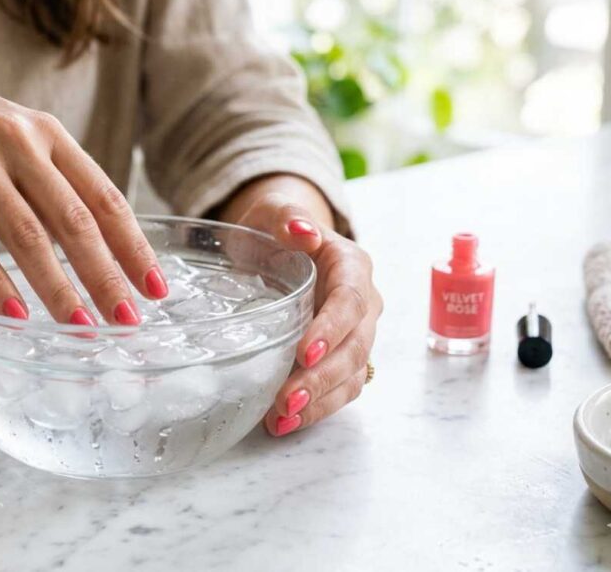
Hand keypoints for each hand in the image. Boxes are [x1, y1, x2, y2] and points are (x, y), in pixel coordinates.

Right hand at [0, 65, 166, 324]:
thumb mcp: (17, 141)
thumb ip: (54, 184)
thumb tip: (101, 246)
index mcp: (49, 136)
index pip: (104, 198)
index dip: (133, 246)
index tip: (155, 288)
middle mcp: (19, 144)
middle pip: (74, 221)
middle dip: (105, 276)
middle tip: (127, 321)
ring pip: (26, 236)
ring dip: (57, 289)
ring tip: (80, 330)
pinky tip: (14, 315)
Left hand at [221, 179, 381, 436]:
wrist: (279, 239)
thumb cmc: (276, 226)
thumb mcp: (275, 213)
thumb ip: (288, 218)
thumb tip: (303, 231)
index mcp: (352, 267)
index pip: (350, 302)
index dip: (331, 330)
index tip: (304, 353)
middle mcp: (363, 303)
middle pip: (354, 346)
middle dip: (322, 377)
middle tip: (287, 400)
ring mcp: (356, 333)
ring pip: (351, 374)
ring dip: (320, 401)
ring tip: (283, 420)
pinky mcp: (342, 356)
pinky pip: (339, 388)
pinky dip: (316, 408)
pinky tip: (284, 424)